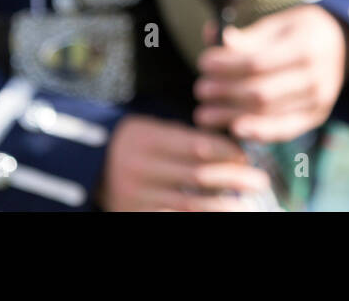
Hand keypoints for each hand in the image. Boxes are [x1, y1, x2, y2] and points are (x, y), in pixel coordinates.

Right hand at [96, 114, 272, 210]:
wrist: (88, 166)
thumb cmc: (134, 143)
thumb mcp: (154, 130)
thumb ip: (188, 138)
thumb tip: (234, 151)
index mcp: (148, 139)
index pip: (198, 145)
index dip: (227, 152)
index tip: (246, 157)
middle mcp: (141, 168)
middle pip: (198, 175)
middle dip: (234, 179)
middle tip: (260, 181)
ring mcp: (136, 195)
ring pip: (189, 203)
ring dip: (223, 205)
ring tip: (247, 205)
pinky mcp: (134, 213)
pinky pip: (173, 217)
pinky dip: (199, 217)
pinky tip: (219, 215)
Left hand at [192, 4, 348, 142]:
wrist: (345, 45)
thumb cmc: (302, 30)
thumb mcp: (279, 23)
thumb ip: (249, 37)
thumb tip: (216, 42)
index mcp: (306, 46)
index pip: (258, 63)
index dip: (226, 66)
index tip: (203, 63)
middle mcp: (316, 76)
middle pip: (261, 93)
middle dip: (224, 94)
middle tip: (199, 91)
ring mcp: (319, 100)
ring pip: (268, 115)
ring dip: (231, 117)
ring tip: (204, 114)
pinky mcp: (317, 116)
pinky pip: (283, 130)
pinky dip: (257, 133)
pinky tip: (233, 128)